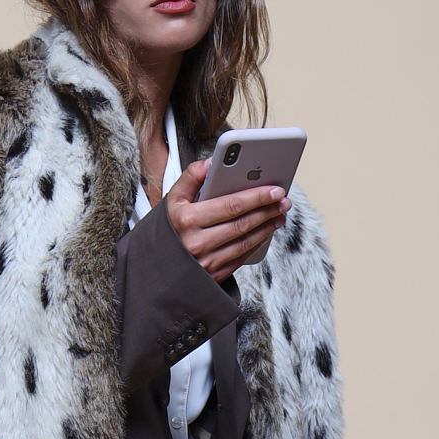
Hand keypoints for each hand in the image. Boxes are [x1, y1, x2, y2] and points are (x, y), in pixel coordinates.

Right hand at [165, 160, 290, 282]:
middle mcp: (197, 243)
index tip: (275, 189)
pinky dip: (256, 244)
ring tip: (279, 214)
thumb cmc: (167, 231)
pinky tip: (265, 232)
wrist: (154, 270)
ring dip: (267, 227)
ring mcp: (206, 262)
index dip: (257, 196)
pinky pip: (240, 258)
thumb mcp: (171, 201)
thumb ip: (190, 177)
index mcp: (187, 220)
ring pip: (245, 242)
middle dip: (267, 210)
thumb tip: (212, 162)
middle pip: (242, 223)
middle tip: (283, 200)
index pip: (231, 205)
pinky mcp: (213, 276)